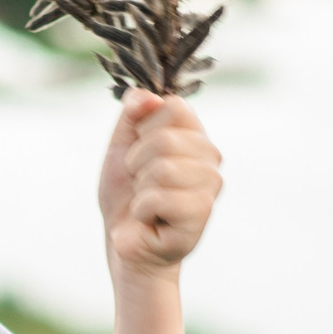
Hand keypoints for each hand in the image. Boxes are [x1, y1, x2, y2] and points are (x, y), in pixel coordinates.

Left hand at [98, 89, 222, 281]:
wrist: (123, 239)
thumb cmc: (125, 194)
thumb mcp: (121, 146)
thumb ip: (132, 115)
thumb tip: (145, 94)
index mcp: (194, 135)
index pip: (174, 106)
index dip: (144, 128)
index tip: (139, 151)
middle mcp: (211, 157)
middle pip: (165, 138)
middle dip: (136, 162)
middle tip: (140, 183)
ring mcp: (210, 186)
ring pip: (163, 168)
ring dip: (140, 189)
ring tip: (146, 202)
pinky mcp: (201, 214)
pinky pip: (157, 198)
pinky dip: (141, 211)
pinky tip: (151, 220)